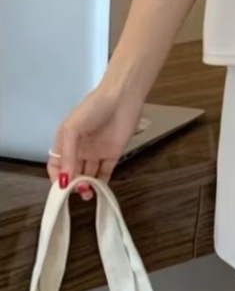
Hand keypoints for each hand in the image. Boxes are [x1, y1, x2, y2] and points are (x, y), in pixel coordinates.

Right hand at [47, 82, 143, 200]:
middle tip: (78, 191)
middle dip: (73, 184)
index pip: (56, 165)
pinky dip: (102, 183)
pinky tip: (100, 190)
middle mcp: (80, 149)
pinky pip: (105, 173)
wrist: (122, 97)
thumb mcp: (72, 128)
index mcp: (66, 141)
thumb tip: (64, 179)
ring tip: (87, 192)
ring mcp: (96, 152)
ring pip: (88, 175)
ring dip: (86, 186)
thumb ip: (67, 154)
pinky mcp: (113, 154)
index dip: (56, 177)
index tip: (61, 189)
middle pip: (72, 173)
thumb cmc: (93, 108)